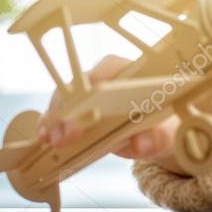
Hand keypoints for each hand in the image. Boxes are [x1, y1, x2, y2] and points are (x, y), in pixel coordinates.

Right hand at [35, 54, 186, 174]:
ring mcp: (87, 96)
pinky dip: (50, 125)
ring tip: (52, 138)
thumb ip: (157, 137)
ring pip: (64, 98)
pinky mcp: (76, 114)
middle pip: (80, 84)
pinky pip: (58, 115)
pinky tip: (44, 138)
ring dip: (55, 118)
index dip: (95, 84)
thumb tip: (142, 143)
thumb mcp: (166, 132)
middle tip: (67, 132)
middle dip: (70, 106)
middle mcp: (105, 78)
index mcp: (131, 72)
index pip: (108, 67)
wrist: (156, 136)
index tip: (88, 104)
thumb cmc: (164, 125)